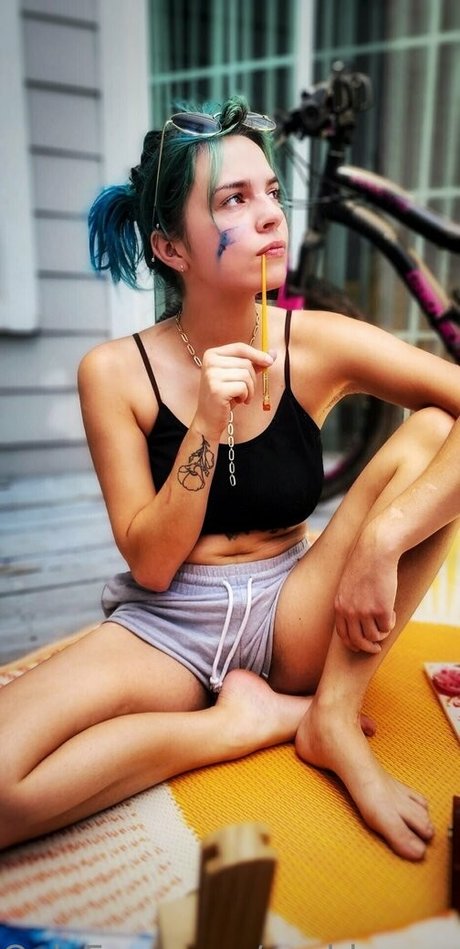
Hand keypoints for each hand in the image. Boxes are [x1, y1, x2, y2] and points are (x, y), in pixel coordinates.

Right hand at [193, 343, 274, 439]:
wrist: (209, 418)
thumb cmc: (225, 396)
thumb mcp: (238, 376)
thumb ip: (254, 364)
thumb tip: (273, 353)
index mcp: (212, 354)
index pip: (240, 348)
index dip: (257, 354)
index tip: (270, 361)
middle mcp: (210, 362)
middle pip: (245, 362)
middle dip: (252, 378)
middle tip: (245, 390)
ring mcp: (212, 375)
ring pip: (246, 375)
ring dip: (249, 389)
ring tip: (240, 396)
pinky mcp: (217, 389)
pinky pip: (243, 387)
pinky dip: (245, 396)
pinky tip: (236, 401)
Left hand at [334, 531, 397, 653]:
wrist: (375, 552)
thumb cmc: (363, 565)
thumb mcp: (348, 585)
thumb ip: (349, 602)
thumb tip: (357, 622)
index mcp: (339, 606)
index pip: (343, 635)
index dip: (352, 644)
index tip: (361, 646)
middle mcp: (350, 612)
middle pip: (358, 641)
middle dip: (368, 647)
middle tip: (376, 647)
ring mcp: (365, 612)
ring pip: (374, 636)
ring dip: (382, 632)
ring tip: (386, 620)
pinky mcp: (381, 610)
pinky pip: (387, 627)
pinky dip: (391, 623)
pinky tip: (392, 611)